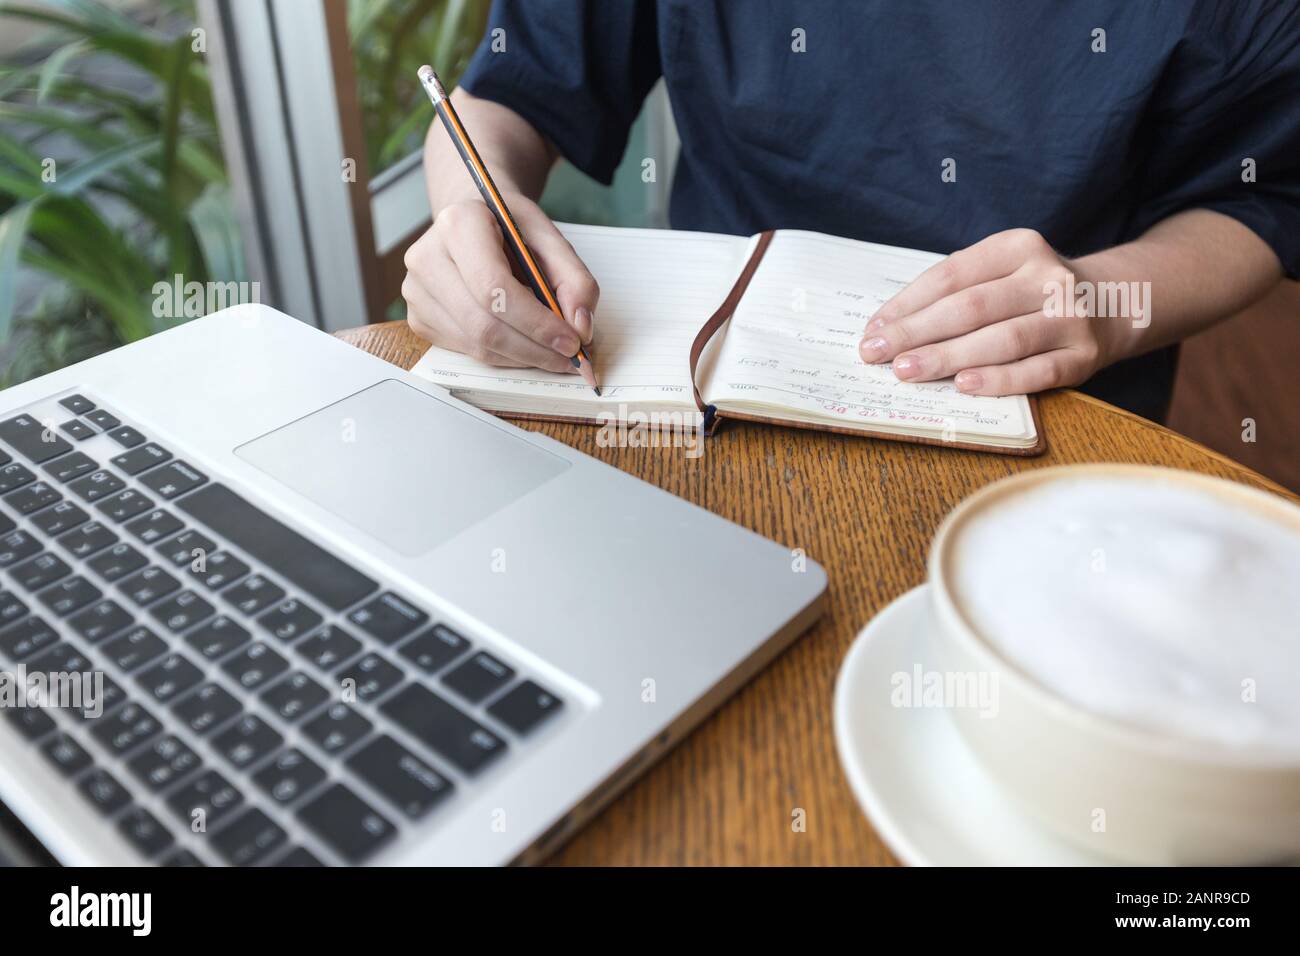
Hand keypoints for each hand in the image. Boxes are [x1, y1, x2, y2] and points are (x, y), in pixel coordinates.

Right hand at [403, 193, 598, 372]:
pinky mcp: (418, 318)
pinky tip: (525, 344)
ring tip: (554, 353)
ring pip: (477, 345)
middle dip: (535, 349)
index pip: (494, 287)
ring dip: (524, 358)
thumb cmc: (511, 230)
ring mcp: (417, 291)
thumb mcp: (551, 240)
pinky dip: (505, 357)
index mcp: (459, 224)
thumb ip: (576, 281)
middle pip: (483, 324)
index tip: (572, 341)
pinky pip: (467, 351)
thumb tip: (581, 327)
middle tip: (571, 358)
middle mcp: (427, 257)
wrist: (475, 223)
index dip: (537, 323)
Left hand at [858, 228, 1117, 394]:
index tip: (873, 330)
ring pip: (1001, 338)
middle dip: (917, 332)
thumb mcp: (1001, 272)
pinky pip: (1036, 370)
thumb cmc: (1032, 292)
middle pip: (971, 307)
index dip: (908, 304)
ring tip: (908, 371)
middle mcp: (1046, 277)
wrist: (1116, 302)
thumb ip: (954, 290)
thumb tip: (889, 327)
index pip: (951, 275)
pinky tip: (964, 385)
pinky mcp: (1083, 356)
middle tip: (877, 355)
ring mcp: (1069, 316)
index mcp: (1018, 247)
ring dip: (949, 357)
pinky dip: (999, 379)